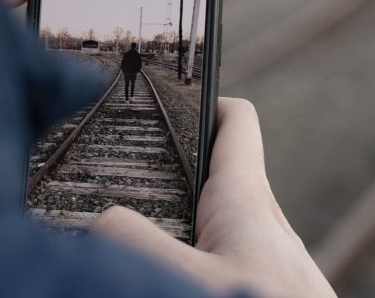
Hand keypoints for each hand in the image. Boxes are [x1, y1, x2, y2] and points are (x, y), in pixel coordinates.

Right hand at [91, 98, 336, 297]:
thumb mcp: (189, 281)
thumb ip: (138, 242)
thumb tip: (104, 220)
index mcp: (249, 202)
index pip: (235, 123)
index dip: (203, 100)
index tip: (171, 95)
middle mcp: (265, 225)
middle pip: (218, 176)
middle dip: (175, 176)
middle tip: (127, 187)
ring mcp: (270, 260)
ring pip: (221, 225)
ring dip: (184, 227)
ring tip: (146, 243)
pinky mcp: (271, 286)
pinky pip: (231, 259)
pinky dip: (202, 260)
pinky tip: (178, 279)